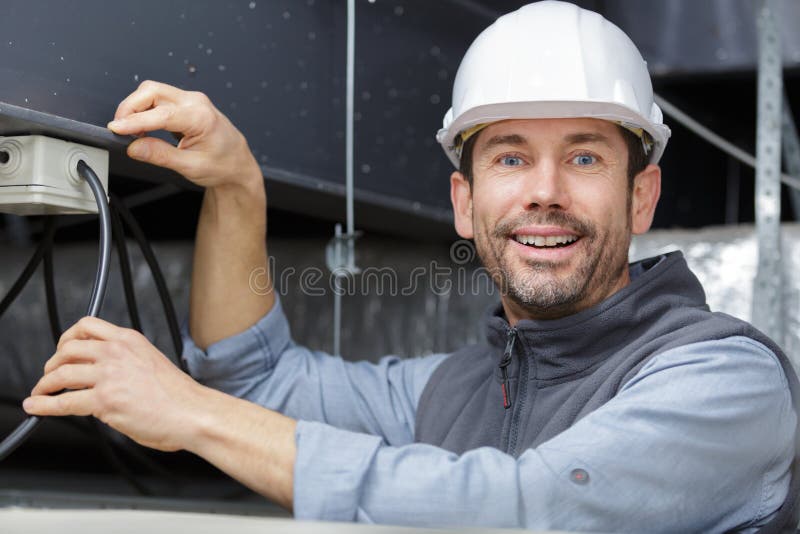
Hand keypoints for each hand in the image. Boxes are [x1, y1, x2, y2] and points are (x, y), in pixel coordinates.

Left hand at [24, 316, 208, 451]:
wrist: (192, 412)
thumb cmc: (179, 395)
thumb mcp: (151, 361)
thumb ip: (126, 362)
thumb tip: (103, 376)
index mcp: (130, 340)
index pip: (87, 326)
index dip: (67, 338)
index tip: (63, 350)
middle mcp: (117, 353)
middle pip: (68, 347)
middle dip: (53, 362)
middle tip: (50, 374)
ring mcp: (109, 375)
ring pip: (60, 373)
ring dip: (44, 384)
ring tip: (40, 393)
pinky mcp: (104, 400)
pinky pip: (63, 402)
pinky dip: (43, 405)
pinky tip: (37, 407)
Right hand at [108, 80, 261, 189]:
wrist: (237, 163)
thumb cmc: (222, 164)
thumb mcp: (191, 166)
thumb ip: (160, 155)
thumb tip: (134, 147)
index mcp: (201, 117)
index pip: (160, 114)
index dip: (134, 121)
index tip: (116, 129)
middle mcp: (196, 102)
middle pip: (151, 91)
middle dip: (130, 108)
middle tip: (120, 130)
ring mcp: (191, 100)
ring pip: (152, 92)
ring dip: (136, 108)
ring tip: (133, 132)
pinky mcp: (185, 103)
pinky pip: (159, 98)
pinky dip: (145, 109)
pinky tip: (144, 127)